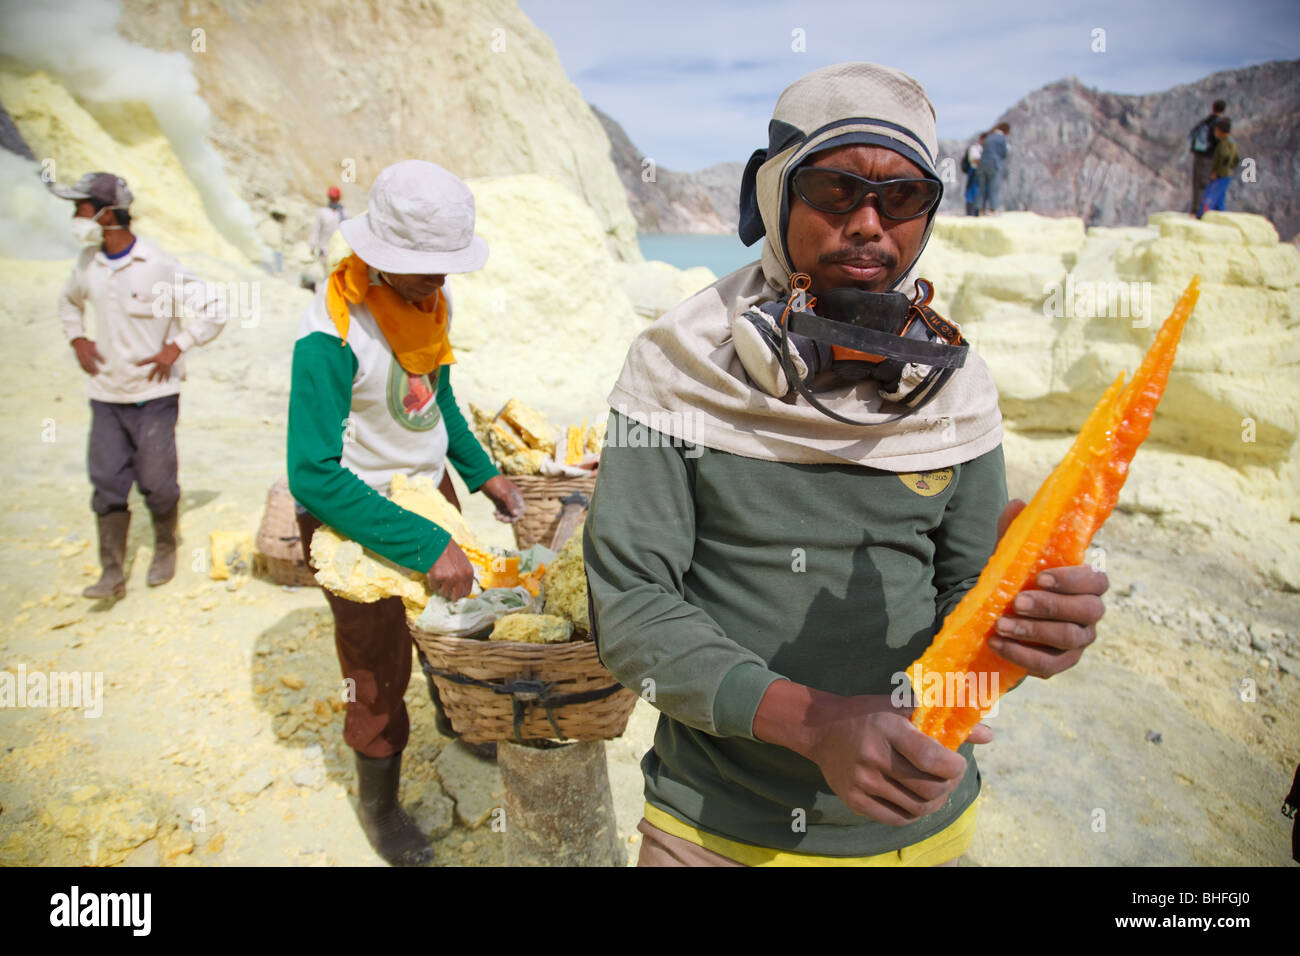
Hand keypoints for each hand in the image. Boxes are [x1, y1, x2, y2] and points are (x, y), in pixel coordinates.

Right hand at [71, 337, 102, 375]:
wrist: (78, 342)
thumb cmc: (89, 344)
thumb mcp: (94, 344)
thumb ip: (100, 349)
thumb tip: (110, 354)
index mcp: (90, 348)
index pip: (95, 353)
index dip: (100, 358)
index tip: (105, 362)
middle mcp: (85, 352)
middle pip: (89, 361)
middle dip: (94, 367)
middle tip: (99, 372)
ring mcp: (81, 356)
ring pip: (85, 364)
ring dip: (90, 370)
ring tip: (95, 374)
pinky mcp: (78, 359)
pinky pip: (81, 365)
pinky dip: (85, 370)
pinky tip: (89, 373)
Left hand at [135, 342, 182, 381]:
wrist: (176, 348)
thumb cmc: (169, 346)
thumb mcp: (162, 347)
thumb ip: (158, 348)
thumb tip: (159, 345)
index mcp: (156, 357)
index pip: (147, 361)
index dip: (141, 363)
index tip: (136, 365)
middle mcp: (160, 362)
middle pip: (154, 370)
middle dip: (151, 376)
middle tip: (148, 380)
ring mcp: (165, 364)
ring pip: (161, 373)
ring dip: (160, 378)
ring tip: (158, 382)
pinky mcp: (170, 365)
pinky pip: (168, 372)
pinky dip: (167, 376)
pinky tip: (166, 380)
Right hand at [426, 540, 474, 601]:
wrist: (437, 542)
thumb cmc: (449, 551)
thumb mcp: (462, 561)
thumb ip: (463, 574)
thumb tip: (460, 588)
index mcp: (469, 573)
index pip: (466, 592)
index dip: (459, 594)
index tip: (454, 592)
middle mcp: (461, 577)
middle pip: (456, 596)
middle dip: (450, 594)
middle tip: (445, 589)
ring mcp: (449, 578)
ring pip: (444, 593)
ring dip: (440, 588)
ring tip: (439, 578)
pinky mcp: (438, 577)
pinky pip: (434, 587)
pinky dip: (432, 582)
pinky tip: (433, 573)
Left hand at [480, 475, 524, 523]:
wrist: (485, 479)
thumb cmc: (497, 484)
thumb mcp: (505, 494)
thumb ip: (511, 505)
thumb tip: (516, 515)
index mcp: (517, 496)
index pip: (521, 509)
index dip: (518, 515)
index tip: (512, 520)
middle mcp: (512, 499)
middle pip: (513, 512)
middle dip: (508, 517)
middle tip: (502, 519)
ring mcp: (505, 501)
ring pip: (506, 513)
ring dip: (503, 516)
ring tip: (497, 517)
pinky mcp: (498, 502)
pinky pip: (501, 511)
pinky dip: (499, 514)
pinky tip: (494, 513)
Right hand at [754, 681, 990, 826]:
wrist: (820, 729)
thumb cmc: (867, 714)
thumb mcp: (901, 706)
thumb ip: (945, 719)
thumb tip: (988, 734)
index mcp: (887, 728)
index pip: (932, 758)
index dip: (954, 766)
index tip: (958, 762)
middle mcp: (873, 757)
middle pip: (928, 788)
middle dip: (949, 785)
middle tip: (951, 776)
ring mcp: (861, 782)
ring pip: (916, 807)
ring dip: (936, 801)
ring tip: (937, 788)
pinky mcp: (854, 801)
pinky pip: (897, 818)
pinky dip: (916, 813)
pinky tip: (917, 799)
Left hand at [989, 499, 1107, 677]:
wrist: (997, 615)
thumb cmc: (1014, 581)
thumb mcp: (1012, 556)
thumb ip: (1015, 531)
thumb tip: (1018, 504)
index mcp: (1084, 584)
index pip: (1096, 582)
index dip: (1072, 580)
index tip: (1040, 577)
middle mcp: (1088, 613)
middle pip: (1086, 611)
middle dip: (1051, 607)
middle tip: (1017, 602)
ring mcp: (1077, 641)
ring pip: (1068, 638)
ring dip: (1033, 632)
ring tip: (1001, 625)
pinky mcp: (1060, 664)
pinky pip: (1049, 666)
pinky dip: (1023, 655)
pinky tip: (998, 644)